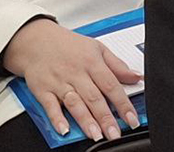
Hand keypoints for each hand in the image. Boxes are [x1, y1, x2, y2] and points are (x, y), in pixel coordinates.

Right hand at [2, 18, 140, 141]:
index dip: (123, 104)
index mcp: (92, 62)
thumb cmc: (68, 45)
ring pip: (74, 103)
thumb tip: (137, 76)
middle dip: (106, 118)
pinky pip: (50, 106)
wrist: (36, 39)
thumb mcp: (97, 48)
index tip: (132, 119)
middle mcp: (76, 73)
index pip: (111, 85)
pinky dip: (57, 118)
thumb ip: (117, 65)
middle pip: (94, 97)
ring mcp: (59, 82)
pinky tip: (64, 129)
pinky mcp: (43, 90)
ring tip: (96, 135)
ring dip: (85, 120)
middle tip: (115, 133)